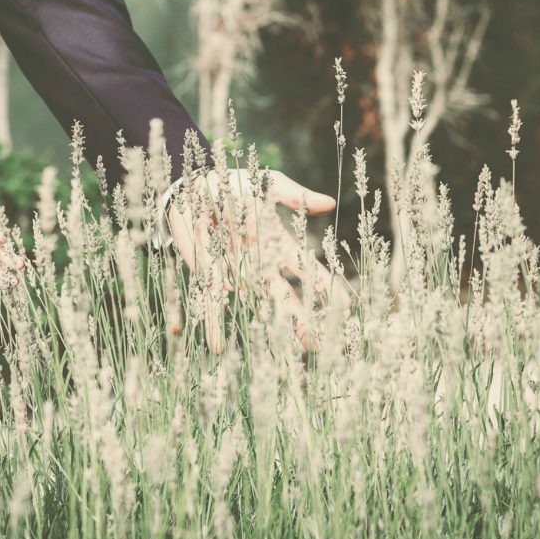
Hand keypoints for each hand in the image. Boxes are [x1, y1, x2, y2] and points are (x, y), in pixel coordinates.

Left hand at [167, 168, 348, 351]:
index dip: (325, 288)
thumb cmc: (234, 185)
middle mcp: (260, 264)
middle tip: (319, 344)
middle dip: (301, 320)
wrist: (195, 187)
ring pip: (256, 306)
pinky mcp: (209, 276)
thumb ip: (293, 196)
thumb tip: (329, 203)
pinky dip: (214, 324)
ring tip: (284, 353)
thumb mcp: (266, 185)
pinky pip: (212, 303)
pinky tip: (217, 347)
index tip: (345, 308)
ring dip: (269, 328)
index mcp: (276, 243)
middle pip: (285, 296)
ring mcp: (235, 273)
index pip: (306, 270)